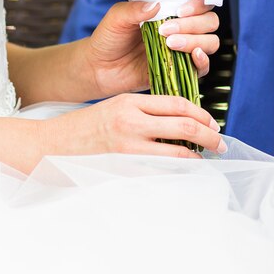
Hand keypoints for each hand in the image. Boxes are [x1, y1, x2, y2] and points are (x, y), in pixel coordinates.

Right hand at [45, 93, 226, 157]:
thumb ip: (144, 111)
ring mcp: (128, 148)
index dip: (201, 113)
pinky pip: (162, 172)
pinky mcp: (124, 170)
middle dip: (210, 136)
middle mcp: (131, 122)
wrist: (52, 145)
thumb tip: (180, 121)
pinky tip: (184, 172)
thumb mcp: (115, 107)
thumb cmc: (85, 127)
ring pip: (179, 152)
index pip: (178, 103)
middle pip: (186, 126)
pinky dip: (178, 172)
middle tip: (220, 142)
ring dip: (198, 157)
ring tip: (205, 158)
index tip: (211, 122)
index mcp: (129, 102)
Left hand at [80, 0, 219, 99]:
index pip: (199, 2)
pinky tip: (192, 56)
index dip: (199, 3)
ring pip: (210, 42)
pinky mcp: (181, 71)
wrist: (99, 68)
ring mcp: (183, 50)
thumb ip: (134, 9)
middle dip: (193, 24)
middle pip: (209, 22)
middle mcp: (181, 28)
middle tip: (165, 30)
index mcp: (169, 10)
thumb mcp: (116, 18)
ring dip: (195, 40)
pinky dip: (203, 61)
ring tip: (169, 43)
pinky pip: (203, 68)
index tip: (181, 9)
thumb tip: (156, 4)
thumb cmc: (108, 38)